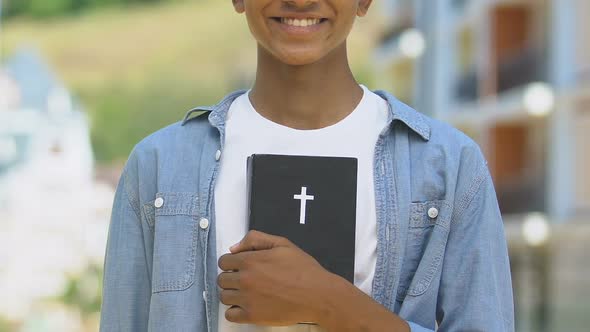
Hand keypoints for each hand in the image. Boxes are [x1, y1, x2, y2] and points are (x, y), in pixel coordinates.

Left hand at [217, 230, 338, 325]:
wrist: (317, 295)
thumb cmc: (303, 268)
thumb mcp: (282, 244)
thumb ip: (255, 239)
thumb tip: (233, 249)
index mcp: (250, 260)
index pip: (224, 262)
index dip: (232, 263)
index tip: (241, 267)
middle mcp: (245, 280)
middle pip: (222, 280)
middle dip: (231, 278)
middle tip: (246, 280)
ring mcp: (247, 300)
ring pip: (224, 297)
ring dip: (232, 293)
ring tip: (247, 293)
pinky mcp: (252, 316)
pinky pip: (230, 315)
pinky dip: (235, 311)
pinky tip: (247, 305)